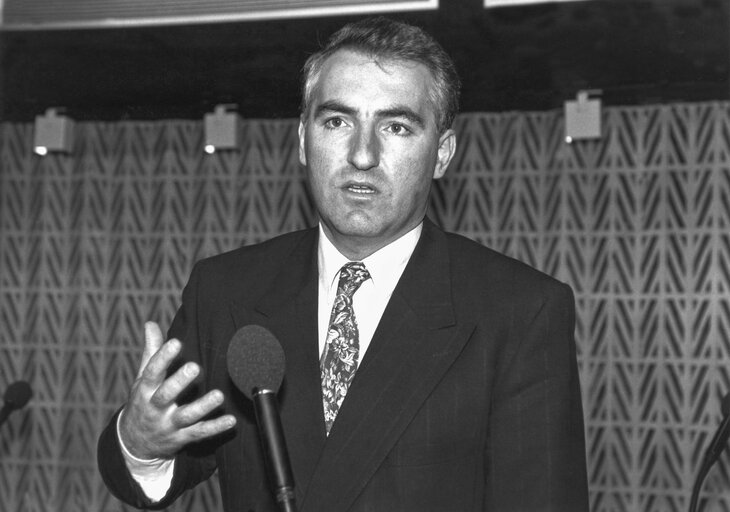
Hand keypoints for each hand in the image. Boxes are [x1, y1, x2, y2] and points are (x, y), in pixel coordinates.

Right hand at [118, 322, 235, 459]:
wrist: (134, 443)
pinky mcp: (181, 438)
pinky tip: (231, 421)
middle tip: (195, 367)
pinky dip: (215, 428)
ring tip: (219, 395)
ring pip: (186, 416)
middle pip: (166, 395)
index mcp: (145, 390)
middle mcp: (155, 408)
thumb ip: (151, 352)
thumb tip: (150, 323)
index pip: (152, 372)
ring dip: (203, 407)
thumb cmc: (143, 402)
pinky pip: (199, 433)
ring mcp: (168, 425)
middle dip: (179, 382)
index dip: (163, 357)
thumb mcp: (142, 379)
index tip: (175, 342)